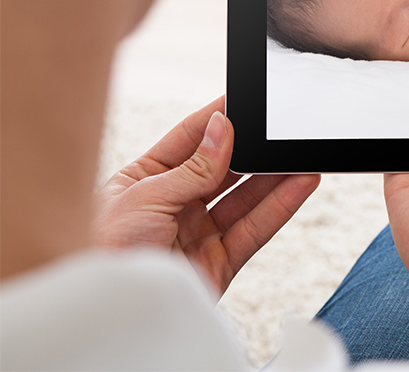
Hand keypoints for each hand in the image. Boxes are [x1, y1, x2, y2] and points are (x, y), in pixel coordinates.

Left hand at [92, 96, 319, 295]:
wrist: (107, 313)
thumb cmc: (103, 251)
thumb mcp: (145, 197)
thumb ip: (193, 167)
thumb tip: (222, 129)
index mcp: (146, 180)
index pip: (188, 140)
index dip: (217, 119)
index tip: (245, 98)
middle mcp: (174, 205)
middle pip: (223, 169)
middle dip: (253, 149)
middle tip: (279, 129)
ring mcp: (198, 234)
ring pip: (245, 199)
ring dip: (275, 177)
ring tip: (301, 155)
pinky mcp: (219, 262)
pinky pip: (254, 229)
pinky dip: (280, 207)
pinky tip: (299, 184)